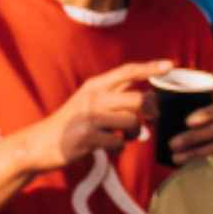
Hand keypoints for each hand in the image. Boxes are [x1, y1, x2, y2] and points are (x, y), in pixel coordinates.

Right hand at [19, 60, 169, 173]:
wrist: (42, 142)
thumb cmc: (72, 122)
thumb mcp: (90, 101)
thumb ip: (116, 97)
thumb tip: (149, 100)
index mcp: (96, 85)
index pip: (128, 71)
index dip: (150, 67)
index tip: (170, 65)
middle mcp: (94, 97)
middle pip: (138, 99)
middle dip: (150, 111)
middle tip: (150, 119)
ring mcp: (90, 117)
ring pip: (132, 122)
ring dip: (134, 134)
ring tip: (124, 137)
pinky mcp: (88, 137)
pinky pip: (119, 143)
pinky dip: (118, 147)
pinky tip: (109, 147)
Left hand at [167, 102, 212, 165]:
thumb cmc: (203, 113)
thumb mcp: (197, 104)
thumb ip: (178, 102)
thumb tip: (154, 99)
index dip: (205, 115)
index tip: (187, 122)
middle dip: (193, 138)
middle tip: (172, 144)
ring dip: (193, 153)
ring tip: (175, 157)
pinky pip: (210, 159)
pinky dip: (195, 160)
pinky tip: (180, 161)